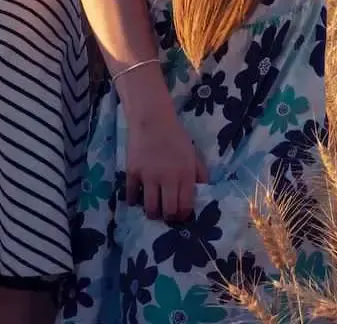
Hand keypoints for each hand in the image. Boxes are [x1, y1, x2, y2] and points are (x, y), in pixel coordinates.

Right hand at [118, 72, 207, 221]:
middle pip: (168, 211)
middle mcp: (168, 178)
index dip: (183, 215)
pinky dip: (135, 200)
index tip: (181, 216)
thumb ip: (200, 173)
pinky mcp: (132, 173)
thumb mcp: (193, 153)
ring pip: (150, 208)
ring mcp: (149, 177)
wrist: (152, 120)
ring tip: (153, 210)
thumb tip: (203, 192)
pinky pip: (132, 196)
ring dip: (152, 213)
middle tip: (167, 215)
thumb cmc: (175, 136)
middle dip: (169, 217)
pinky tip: (138, 198)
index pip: (185, 206)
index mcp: (185, 174)